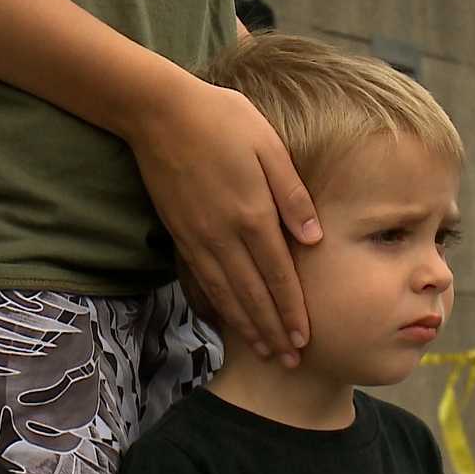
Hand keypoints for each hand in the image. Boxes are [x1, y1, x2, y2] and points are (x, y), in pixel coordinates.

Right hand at [131, 76, 320, 365]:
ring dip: (247, 327)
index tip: (305, 338)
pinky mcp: (180, 234)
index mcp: (253, 214)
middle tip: (290, 361)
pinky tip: (227, 320)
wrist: (159, 112)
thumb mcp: (269, 146)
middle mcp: (225, 235)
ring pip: (227, 294)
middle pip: (254, 296)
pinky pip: (202, 281)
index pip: (278, 275)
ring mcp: (199, 238)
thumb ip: (292, 195)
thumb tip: (314, 238)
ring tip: (265, 351)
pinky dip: (218, 306)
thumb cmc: (223, 120)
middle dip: (274, 331)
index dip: (292, 311)